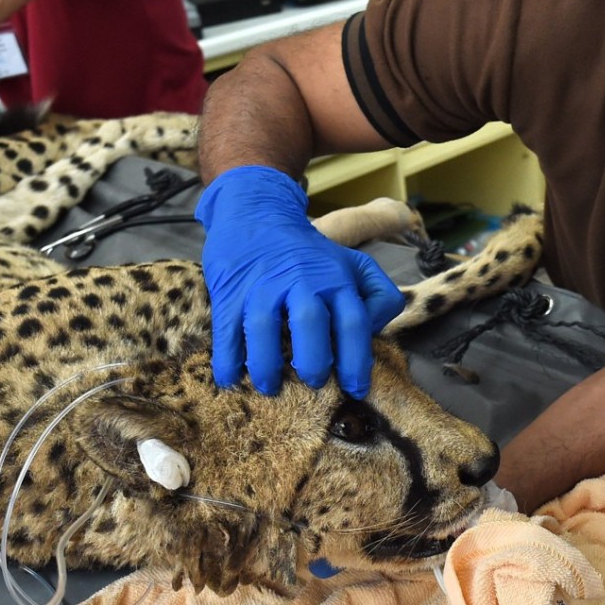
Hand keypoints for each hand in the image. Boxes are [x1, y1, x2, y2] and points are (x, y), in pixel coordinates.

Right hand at [195, 166, 403, 398]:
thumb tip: (375, 333)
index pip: (353, 322)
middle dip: (314, 363)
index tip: (355, 389)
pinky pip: (227, 330)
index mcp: (336, 277)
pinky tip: (230, 380)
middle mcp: (301, 280)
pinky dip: (227, 359)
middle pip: (310, 325)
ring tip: (270, 388)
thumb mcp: (353, 264)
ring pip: (264, 328)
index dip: (356, 361)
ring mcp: (262, 285)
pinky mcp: (230, 291)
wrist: (257, 215)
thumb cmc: (310, 254)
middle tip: (313, 384)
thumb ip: (377, 295)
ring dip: (267, 366)